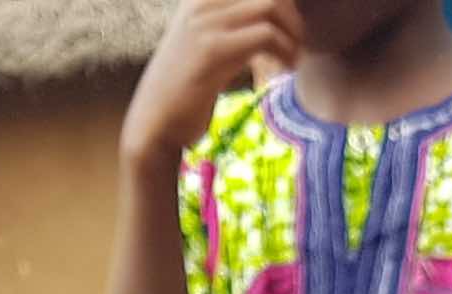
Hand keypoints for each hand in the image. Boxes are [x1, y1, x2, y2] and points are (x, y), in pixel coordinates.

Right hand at [124, 0, 303, 164]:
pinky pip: (265, 35)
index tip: (289, 34)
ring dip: (292, 35)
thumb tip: (273, 21)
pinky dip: (285, 52)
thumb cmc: (185, 92)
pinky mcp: (212, 49)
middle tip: (296, 48)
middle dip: (292, 18)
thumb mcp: (211, 49)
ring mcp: (204, 23)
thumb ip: (234, 30)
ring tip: (292, 60)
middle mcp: (201, 3)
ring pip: (271, 6)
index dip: (283, 7)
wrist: (154, 123)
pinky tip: (284, 71)